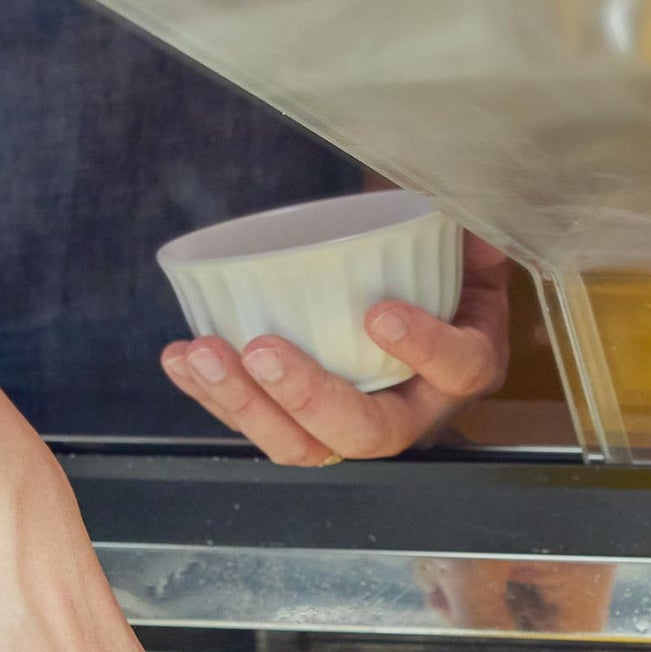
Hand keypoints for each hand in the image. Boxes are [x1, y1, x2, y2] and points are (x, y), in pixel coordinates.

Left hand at [161, 235, 510, 463]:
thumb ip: (469, 220)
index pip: (456, 369)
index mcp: (463, 365)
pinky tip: (181, 358)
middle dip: (308, 397)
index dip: (422, 348)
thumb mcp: (468, 237)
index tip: (379, 312)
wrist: (410, 287)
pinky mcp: (300, 420)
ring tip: (203, 354)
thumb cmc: (441, 266)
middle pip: (366, 433)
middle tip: (262, 350)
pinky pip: (259, 423)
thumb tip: (465, 205)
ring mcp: (351, 423)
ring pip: (303, 445)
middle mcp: (412, 408)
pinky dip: (213, 395)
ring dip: (244, 405)